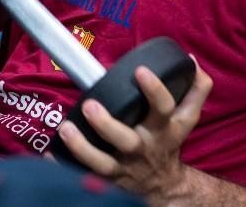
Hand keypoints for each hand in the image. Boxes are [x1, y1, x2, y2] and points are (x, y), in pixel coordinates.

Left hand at [56, 58, 213, 202]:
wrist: (163, 186)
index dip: (154, 90)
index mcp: (165, 130)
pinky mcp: (106, 181)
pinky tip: (49, 157)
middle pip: (128, 140)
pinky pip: (82, 177)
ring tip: (65, 128)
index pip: (164, 108)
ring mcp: (123, 168)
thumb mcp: (187, 118)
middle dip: (107, 125)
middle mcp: (143, 148)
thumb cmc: (168, 141)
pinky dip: (64, 169)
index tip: (140, 71)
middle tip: (91, 106)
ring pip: (102, 163)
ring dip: (82, 148)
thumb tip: (189, 60)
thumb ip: (196, 88)